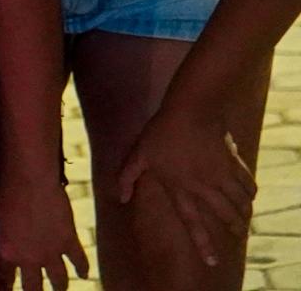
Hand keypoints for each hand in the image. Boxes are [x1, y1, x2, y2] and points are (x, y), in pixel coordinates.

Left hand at [0, 165, 88, 288]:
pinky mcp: (69, 241)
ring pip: (58, 279)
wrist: (28, 180)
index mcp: (7, 253)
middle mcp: (29, 259)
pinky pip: (79, 260)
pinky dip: (83, 268)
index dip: (7, 284)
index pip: (6, 277)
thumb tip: (0, 243)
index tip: (9, 287)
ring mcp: (51, 252)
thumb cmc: (3, 192)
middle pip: (32, 286)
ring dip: (60, 286)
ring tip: (60, 290)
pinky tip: (85, 274)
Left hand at [117, 107, 256, 267]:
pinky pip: (247, 183)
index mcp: (180, 187)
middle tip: (240, 236)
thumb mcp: (138, 154)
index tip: (212, 261)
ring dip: (245, 214)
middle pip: (225, 215)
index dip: (203, 243)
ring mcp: (221, 175)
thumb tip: (119, 199)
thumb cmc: (161, 131)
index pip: (192, 222)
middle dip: (235, 228)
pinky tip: (250, 196)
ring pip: (240, 202)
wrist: (190, 110)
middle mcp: (204, 186)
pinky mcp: (232, 163)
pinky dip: (250, 192)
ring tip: (245, 221)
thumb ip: (127, 177)